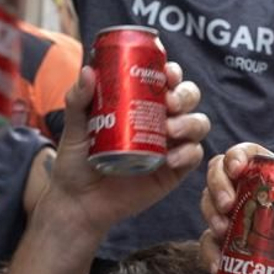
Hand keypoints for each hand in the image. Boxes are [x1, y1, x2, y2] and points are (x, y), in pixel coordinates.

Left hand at [45, 63, 208, 239]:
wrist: (80, 202)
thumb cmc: (76, 161)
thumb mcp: (76, 128)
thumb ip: (78, 100)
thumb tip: (88, 71)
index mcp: (141, 102)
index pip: (165, 79)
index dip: (172, 72)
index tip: (166, 73)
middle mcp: (161, 119)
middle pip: (188, 97)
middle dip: (185, 95)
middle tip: (169, 103)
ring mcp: (171, 144)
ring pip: (197, 123)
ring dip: (190, 122)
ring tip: (170, 131)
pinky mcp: (175, 170)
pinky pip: (194, 155)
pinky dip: (188, 153)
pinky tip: (171, 159)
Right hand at [200, 143, 273, 273]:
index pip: (249, 156)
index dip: (236, 156)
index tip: (236, 169)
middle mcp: (249, 198)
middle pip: (220, 177)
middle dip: (217, 187)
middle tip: (227, 206)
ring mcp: (235, 224)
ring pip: (209, 207)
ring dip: (210, 216)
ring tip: (222, 232)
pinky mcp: (227, 251)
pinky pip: (207, 246)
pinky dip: (208, 254)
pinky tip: (218, 266)